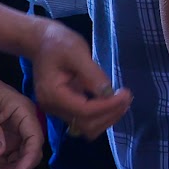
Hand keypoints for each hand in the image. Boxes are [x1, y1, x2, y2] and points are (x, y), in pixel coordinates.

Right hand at [26, 18, 131, 140]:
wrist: (42, 42)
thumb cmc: (58, 43)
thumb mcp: (76, 52)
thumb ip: (92, 74)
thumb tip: (108, 92)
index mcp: (53, 95)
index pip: (84, 111)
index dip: (107, 106)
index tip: (126, 94)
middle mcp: (54, 107)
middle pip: (86, 124)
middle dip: (110, 113)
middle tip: (127, 97)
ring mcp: (59, 109)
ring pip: (87, 126)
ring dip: (108, 117)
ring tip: (124, 100)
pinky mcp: (66, 106)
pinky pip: (86, 118)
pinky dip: (102, 114)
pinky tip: (114, 102)